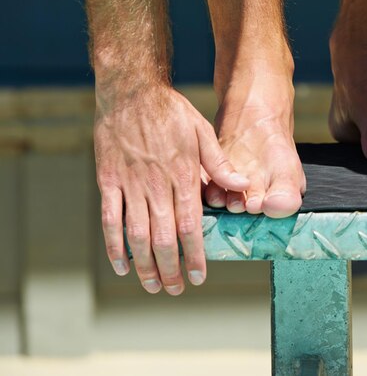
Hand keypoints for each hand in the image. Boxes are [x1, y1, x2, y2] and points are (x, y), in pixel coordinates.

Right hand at [95, 84, 248, 294]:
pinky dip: (113, 245)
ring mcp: (130, 185)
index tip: (199, 276)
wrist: (131, 91)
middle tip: (176, 289)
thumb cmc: (171, 111)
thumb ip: (221, 165)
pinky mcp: (108, 181)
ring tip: (152, 286)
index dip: (195, 256)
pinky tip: (121, 264)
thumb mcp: (204, 132)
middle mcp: (157, 185)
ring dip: (145, 264)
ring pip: (137, 235)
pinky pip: (110, 219)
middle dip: (170, 269)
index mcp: (184, 176)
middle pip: (164, 238)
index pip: (191, 226)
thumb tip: (244, 187)